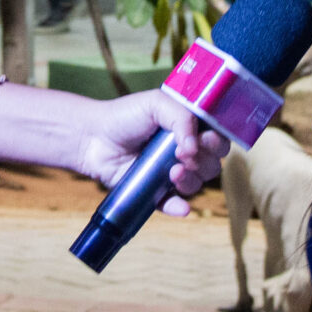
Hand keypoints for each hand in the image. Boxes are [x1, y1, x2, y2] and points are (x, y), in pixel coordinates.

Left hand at [72, 89, 226, 215]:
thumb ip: (182, 118)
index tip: (204, 139)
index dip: (217, 142)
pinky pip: (174, 205)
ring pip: (198, 184)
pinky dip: (179, 207)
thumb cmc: (125, 115)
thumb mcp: (157, 103)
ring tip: (172, 173)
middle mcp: (184, 151)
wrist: (93, 137)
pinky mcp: (155, 192)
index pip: (218, 138)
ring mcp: (171, 173)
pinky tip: (180, 206)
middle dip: (205, 161)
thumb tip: (192, 147)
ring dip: (191, 180)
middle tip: (183, 154)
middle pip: (214, 163)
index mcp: (190, 128)